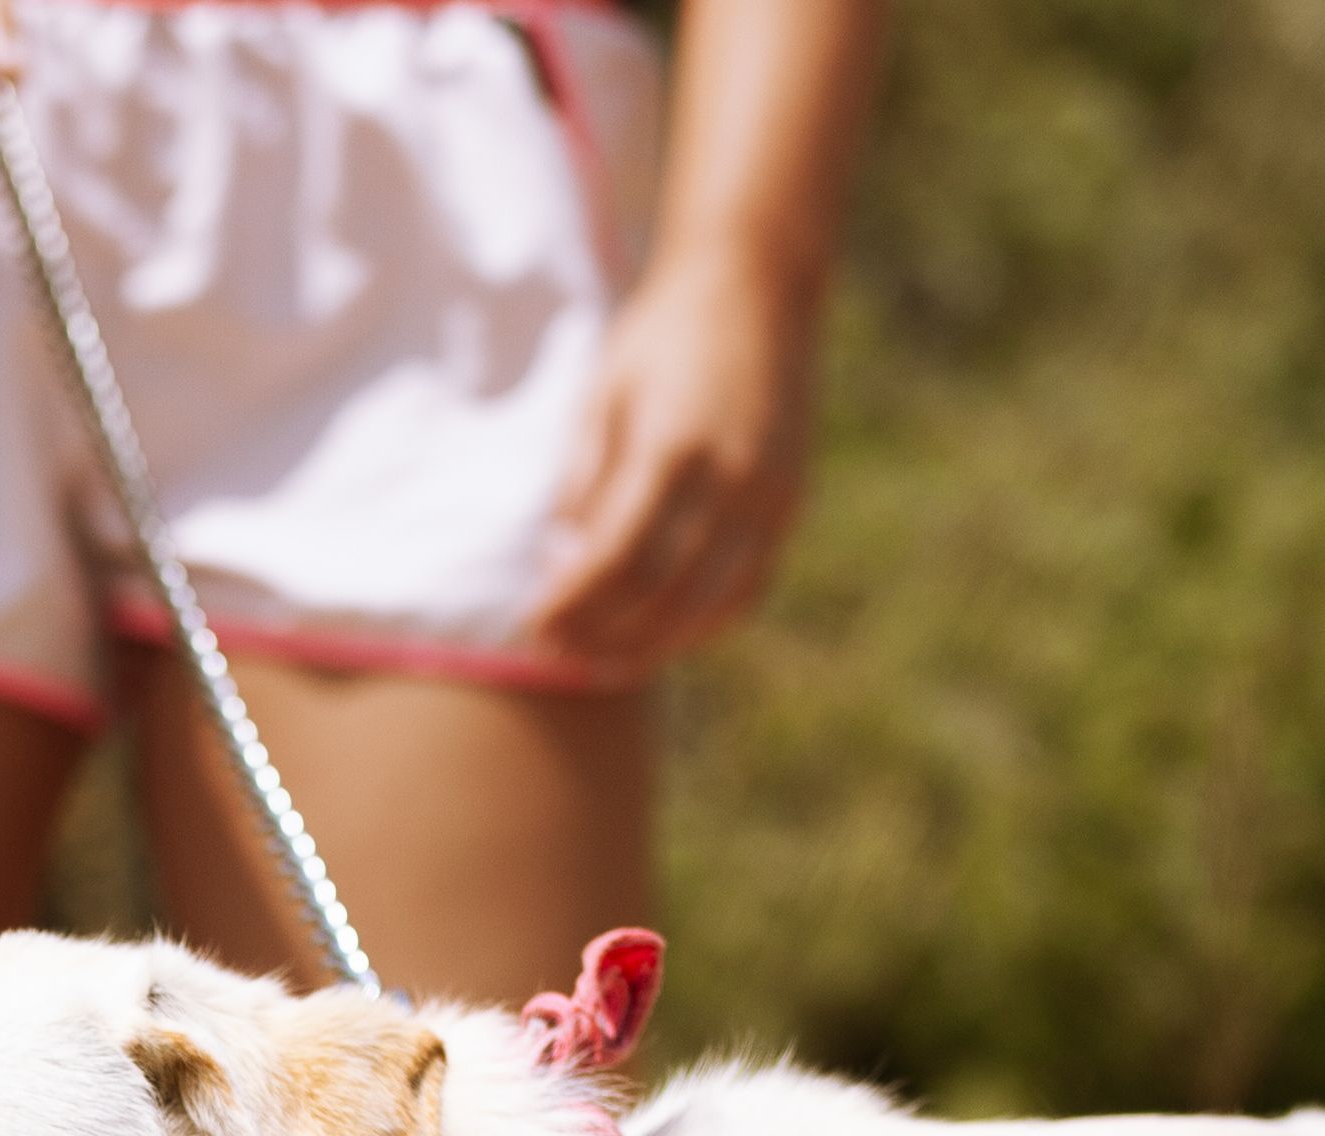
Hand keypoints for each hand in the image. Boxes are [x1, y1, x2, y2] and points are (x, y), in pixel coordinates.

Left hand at [531, 246, 822, 675]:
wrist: (755, 284)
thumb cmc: (663, 336)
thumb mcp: (604, 393)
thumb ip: (583, 478)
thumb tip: (562, 558)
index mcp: (672, 448)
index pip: (613, 557)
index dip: (571, 603)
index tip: (533, 625)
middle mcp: (730, 478)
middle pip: (660, 592)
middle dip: (603, 634)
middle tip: (557, 653)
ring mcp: (769, 493)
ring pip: (709, 602)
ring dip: (652, 644)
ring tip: (603, 662)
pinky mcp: (790, 500)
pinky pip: (749, 586)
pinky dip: (705, 623)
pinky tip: (665, 638)